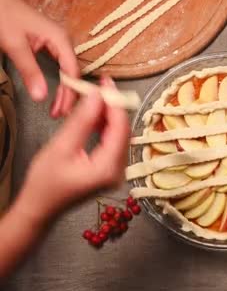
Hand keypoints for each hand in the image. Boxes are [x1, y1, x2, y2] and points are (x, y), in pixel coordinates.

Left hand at [0, 0, 78, 117]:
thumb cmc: (4, 15)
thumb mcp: (15, 45)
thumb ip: (29, 71)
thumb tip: (41, 96)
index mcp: (61, 39)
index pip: (72, 72)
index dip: (70, 93)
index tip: (63, 110)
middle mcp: (63, 41)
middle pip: (72, 73)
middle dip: (68, 95)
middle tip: (59, 113)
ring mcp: (57, 42)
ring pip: (67, 71)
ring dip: (64, 90)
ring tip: (59, 106)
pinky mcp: (48, 44)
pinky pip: (60, 66)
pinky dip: (59, 81)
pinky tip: (57, 91)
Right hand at [16, 76, 129, 222]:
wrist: (40, 208)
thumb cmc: (45, 182)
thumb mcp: (61, 147)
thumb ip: (81, 121)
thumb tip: (97, 96)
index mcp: (108, 168)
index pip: (120, 128)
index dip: (115, 102)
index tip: (107, 82)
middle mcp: (119, 171)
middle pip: (123, 131)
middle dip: (113, 107)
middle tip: (102, 85)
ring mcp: (116, 173)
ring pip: (119, 136)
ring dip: (109, 115)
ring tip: (96, 96)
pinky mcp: (110, 171)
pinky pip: (113, 143)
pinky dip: (106, 127)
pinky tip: (96, 115)